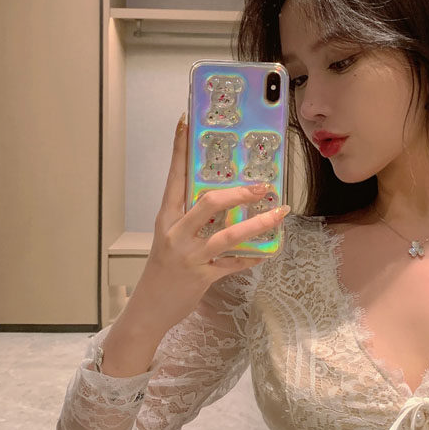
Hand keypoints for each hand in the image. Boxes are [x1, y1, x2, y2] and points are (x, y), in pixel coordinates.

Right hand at [128, 112, 288, 333]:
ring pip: (229, 235)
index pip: (173, 176)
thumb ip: (191, 220)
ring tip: (279, 213)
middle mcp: (176, 233)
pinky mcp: (203, 276)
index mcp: (166, 218)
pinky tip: (269, 250)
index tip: (185, 121)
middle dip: (239, 192)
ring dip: (258, 223)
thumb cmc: (162, 270)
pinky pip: (235, 263)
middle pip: (209, 203)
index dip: (179, 149)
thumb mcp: (170, 239)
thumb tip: (222, 200)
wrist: (149, 308)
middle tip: (262, 185)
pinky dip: (253, 256)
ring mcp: (190, 256)